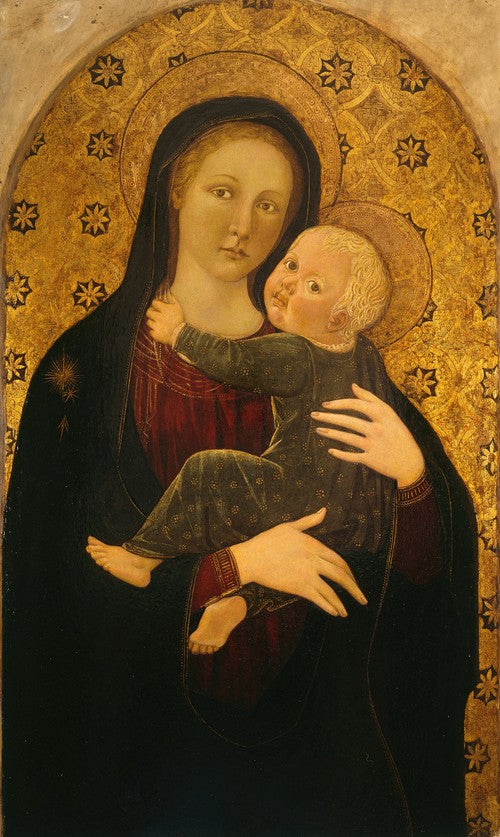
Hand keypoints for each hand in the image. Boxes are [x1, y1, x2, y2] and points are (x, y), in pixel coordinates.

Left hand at [146, 296, 183, 344]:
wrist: (181, 335)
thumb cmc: (179, 320)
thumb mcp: (177, 307)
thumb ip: (171, 298)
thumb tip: (167, 291)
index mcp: (165, 309)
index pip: (154, 303)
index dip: (155, 304)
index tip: (157, 307)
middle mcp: (159, 317)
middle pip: (148, 312)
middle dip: (151, 313)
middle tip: (156, 315)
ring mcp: (156, 326)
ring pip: (148, 322)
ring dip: (152, 322)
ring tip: (159, 324)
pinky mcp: (155, 334)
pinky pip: (150, 331)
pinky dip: (154, 331)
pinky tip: (160, 330)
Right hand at [230, 508, 366, 616]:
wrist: (251, 558)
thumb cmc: (268, 540)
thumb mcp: (290, 526)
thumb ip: (309, 521)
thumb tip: (324, 510)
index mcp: (314, 545)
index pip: (339, 560)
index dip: (349, 572)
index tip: (354, 580)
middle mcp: (315, 561)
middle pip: (341, 576)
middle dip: (354, 589)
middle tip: (362, 599)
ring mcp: (307, 575)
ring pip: (331, 591)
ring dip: (341, 603)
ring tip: (347, 613)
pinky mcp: (298, 587)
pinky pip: (318, 599)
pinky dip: (328, 606)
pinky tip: (335, 613)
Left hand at [311, 383, 424, 487]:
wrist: (411, 463)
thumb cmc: (399, 435)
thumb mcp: (390, 414)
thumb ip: (371, 399)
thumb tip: (353, 385)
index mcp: (384, 415)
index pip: (358, 405)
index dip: (340, 403)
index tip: (326, 404)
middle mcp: (378, 429)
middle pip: (348, 421)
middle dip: (329, 417)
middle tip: (314, 415)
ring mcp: (374, 445)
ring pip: (347, 438)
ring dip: (330, 433)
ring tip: (318, 430)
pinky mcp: (371, 460)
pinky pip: (351, 456)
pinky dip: (340, 454)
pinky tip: (330, 450)